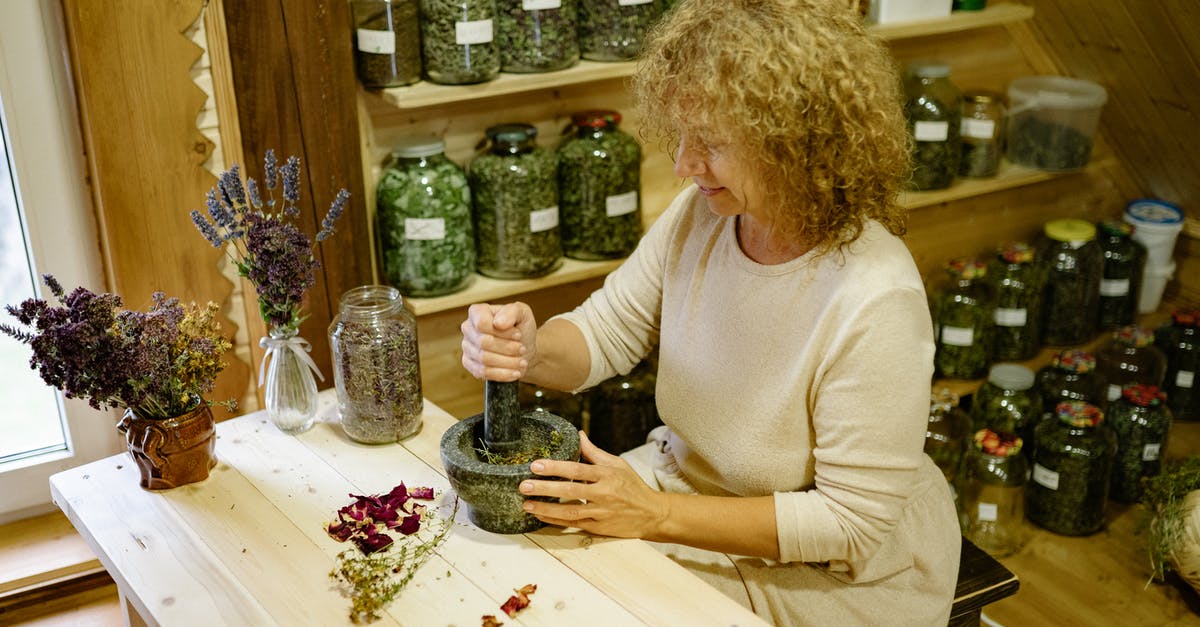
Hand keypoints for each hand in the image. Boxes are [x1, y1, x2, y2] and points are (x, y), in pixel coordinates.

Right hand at [460, 302, 537, 380]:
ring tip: (522, 362)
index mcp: (477, 312)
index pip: (482, 323)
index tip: (518, 335)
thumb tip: (498, 323)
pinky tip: (515, 373)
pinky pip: (483, 372)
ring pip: (484, 359)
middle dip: (507, 348)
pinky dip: (502, 374)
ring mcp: (467, 347)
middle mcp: (468, 328)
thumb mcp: (522, 313)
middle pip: (483, 342)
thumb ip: (511, 312)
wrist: (524, 348)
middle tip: (522, 350)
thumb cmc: (521, 328)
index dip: (502, 332)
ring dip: (507, 362)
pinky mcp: (469, 364)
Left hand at [519, 431, 668, 538]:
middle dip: (545, 488)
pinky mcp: (599, 527)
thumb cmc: (633, 486)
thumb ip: (595, 452)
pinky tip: (541, 516)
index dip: (556, 467)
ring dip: (546, 509)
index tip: (536, 465)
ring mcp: (601, 513)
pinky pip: (574, 524)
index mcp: (607, 475)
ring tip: (527, 504)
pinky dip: (556, 521)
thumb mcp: (617, 465)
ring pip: (569, 511)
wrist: (652, 514)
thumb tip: (578, 434)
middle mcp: (604, 494)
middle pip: (570, 490)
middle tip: (524, 485)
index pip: (578, 469)